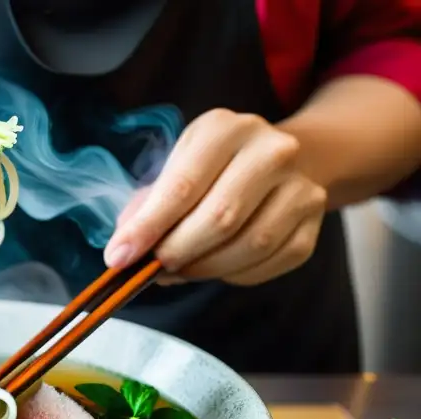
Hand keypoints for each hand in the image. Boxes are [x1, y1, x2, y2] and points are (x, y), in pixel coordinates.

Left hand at [103, 109, 328, 285]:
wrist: (280, 161)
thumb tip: (123, 251)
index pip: (182, 187)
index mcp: (225, 130)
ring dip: (206, 269)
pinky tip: (219, 266)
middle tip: (154, 269)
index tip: (119, 258)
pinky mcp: (313, 220)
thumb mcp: (175, 170)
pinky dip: (235, 274)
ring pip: (250, 245)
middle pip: (220, 219)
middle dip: (177, 253)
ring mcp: (300, 185)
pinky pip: (270, 262)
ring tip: (182, 270)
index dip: (147, 228)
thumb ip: (145, 208)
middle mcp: (271, 150)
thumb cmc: (212, 170)